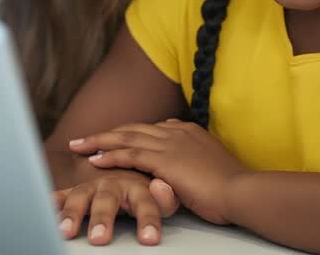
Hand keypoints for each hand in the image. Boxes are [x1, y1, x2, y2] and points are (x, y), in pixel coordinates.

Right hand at [53, 169, 178, 245]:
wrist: (124, 164)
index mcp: (137, 186)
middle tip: (100, 239)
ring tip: (66, 232)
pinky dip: (52, 202)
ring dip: (72, 213)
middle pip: (107, 200)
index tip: (149, 240)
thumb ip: (166, 198)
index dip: (148, 221)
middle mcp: (112, 185)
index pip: (145, 204)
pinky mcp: (76, 193)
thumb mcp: (163, 196)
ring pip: (80, 197)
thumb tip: (162, 188)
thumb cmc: (146, 188)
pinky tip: (43, 209)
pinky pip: (61, 196)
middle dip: (102, 219)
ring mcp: (92, 188)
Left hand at [70, 120, 246, 224]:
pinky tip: (94, 160)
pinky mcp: (164, 160)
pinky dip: (110, 155)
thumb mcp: (209, 164)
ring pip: (125, 137)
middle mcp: (175, 131)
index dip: (126, 134)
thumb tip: (180, 160)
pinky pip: (130, 154)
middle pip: (132, 128)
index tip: (111, 139)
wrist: (240, 191)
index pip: (149, 128)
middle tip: (83, 139)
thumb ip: (193, 158)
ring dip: (99, 141)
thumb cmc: (229, 185)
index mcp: (187, 131)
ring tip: (79, 146)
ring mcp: (169, 143)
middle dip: (106, 134)